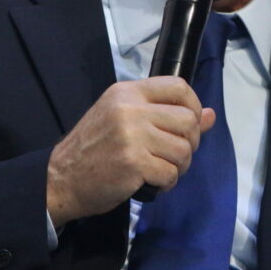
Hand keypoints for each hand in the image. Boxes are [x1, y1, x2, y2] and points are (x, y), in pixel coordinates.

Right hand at [45, 77, 215, 226]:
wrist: (60, 179)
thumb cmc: (93, 148)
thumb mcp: (123, 119)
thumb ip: (164, 113)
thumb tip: (210, 115)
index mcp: (127, 92)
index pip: (178, 86)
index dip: (193, 106)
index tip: (189, 124)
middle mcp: (130, 109)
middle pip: (188, 120)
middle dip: (190, 143)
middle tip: (174, 155)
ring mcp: (132, 136)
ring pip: (184, 149)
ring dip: (179, 166)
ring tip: (162, 170)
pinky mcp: (133, 163)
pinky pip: (171, 173)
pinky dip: (167, 183)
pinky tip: (153, 183)